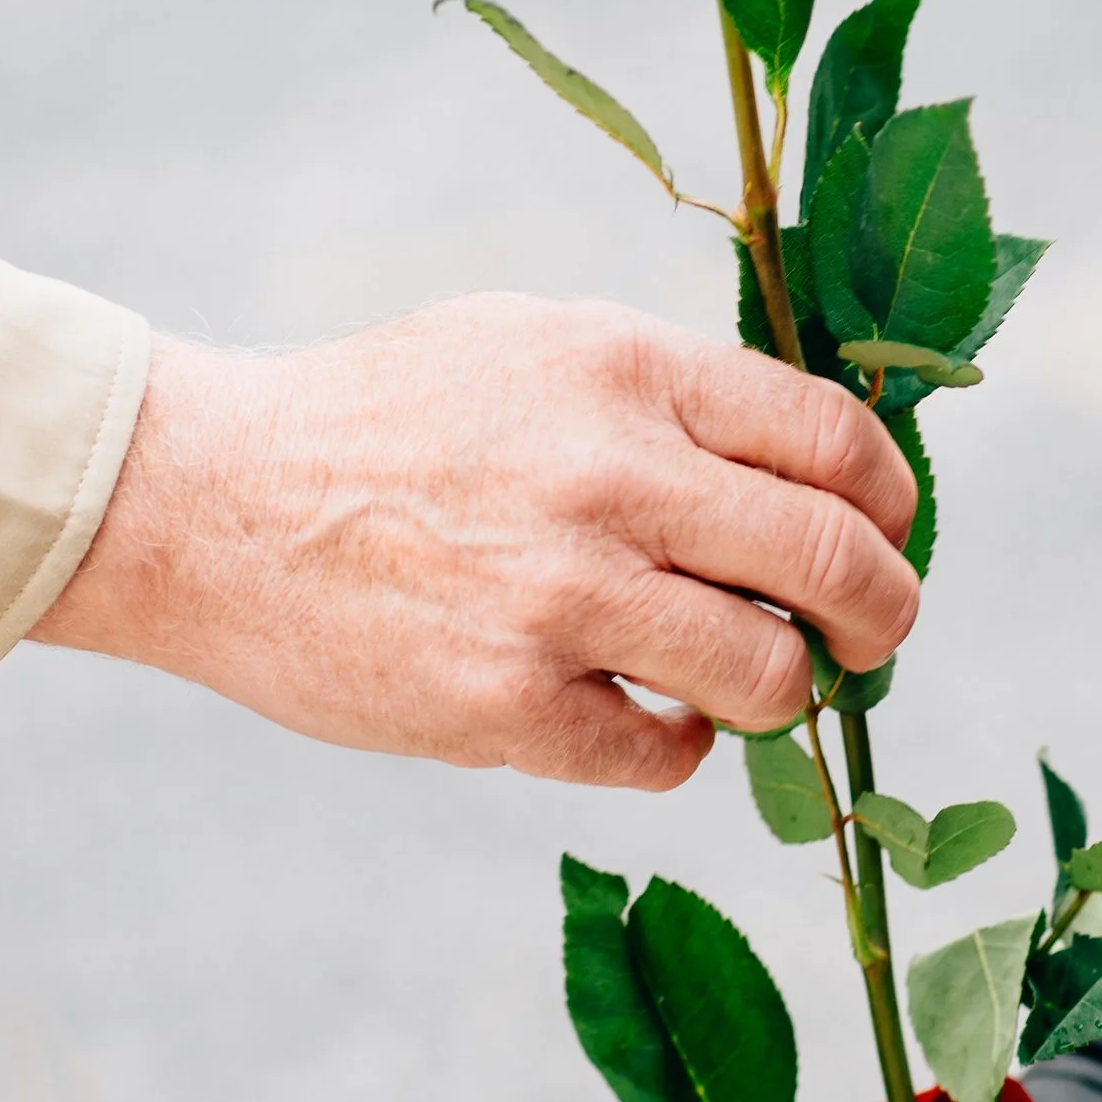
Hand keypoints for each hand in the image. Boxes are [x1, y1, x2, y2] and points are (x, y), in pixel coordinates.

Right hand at [34, 295, 920, 787]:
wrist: (209, 502)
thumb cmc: (383, 420)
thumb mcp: (532, 344)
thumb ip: (668, 394)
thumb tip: (817, 463)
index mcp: (627, 370)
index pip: (837, 442)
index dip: (893, 503)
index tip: (885, 535)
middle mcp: (611, 477)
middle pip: (840, 564)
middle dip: (881, 616)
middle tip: (867, 639)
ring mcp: (562, 599)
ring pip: (771, 678)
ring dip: (777, 691)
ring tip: (733, 678)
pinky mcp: (510, 706)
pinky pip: (668, 757)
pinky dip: (675, 746)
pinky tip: (634, 714)